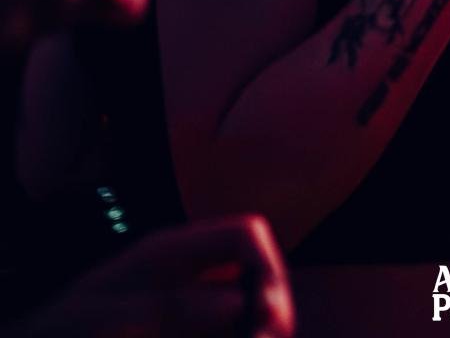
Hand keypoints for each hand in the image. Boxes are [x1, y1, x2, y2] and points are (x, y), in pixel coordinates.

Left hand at [14, 215, 294, 337]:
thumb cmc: (66, 330)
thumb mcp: (110, 317)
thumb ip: (174, 307)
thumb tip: (240, 303)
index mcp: (174, 252)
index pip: (246, 233)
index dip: (267, 264)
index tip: (266, 313)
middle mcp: (190, 274)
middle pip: (258, 273)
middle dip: (272, 309)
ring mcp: (191, 307)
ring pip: (249, 310)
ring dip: (258, 330)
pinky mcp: (189, 331)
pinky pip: (229, 331)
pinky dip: (239, 336)